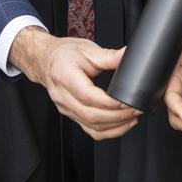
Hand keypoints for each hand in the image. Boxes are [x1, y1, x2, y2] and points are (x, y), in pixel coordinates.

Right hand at [10, 28, 139, 139]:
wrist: (46, 61)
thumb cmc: (64, 54)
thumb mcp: (87, 49)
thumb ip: (109, 56)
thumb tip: (128, 56)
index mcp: (65, 76)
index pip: (88, 96)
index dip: (109, 102)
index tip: (127, 100)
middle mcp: (63, 96)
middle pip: (90, 115)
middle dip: (117, 116)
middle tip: (136, 108)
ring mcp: (65, 108)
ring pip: (91, 126)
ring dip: (115, 125)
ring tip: (133, 117)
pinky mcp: (71, 115)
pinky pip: (89, 130)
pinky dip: (108, 131)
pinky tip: (122, 125)